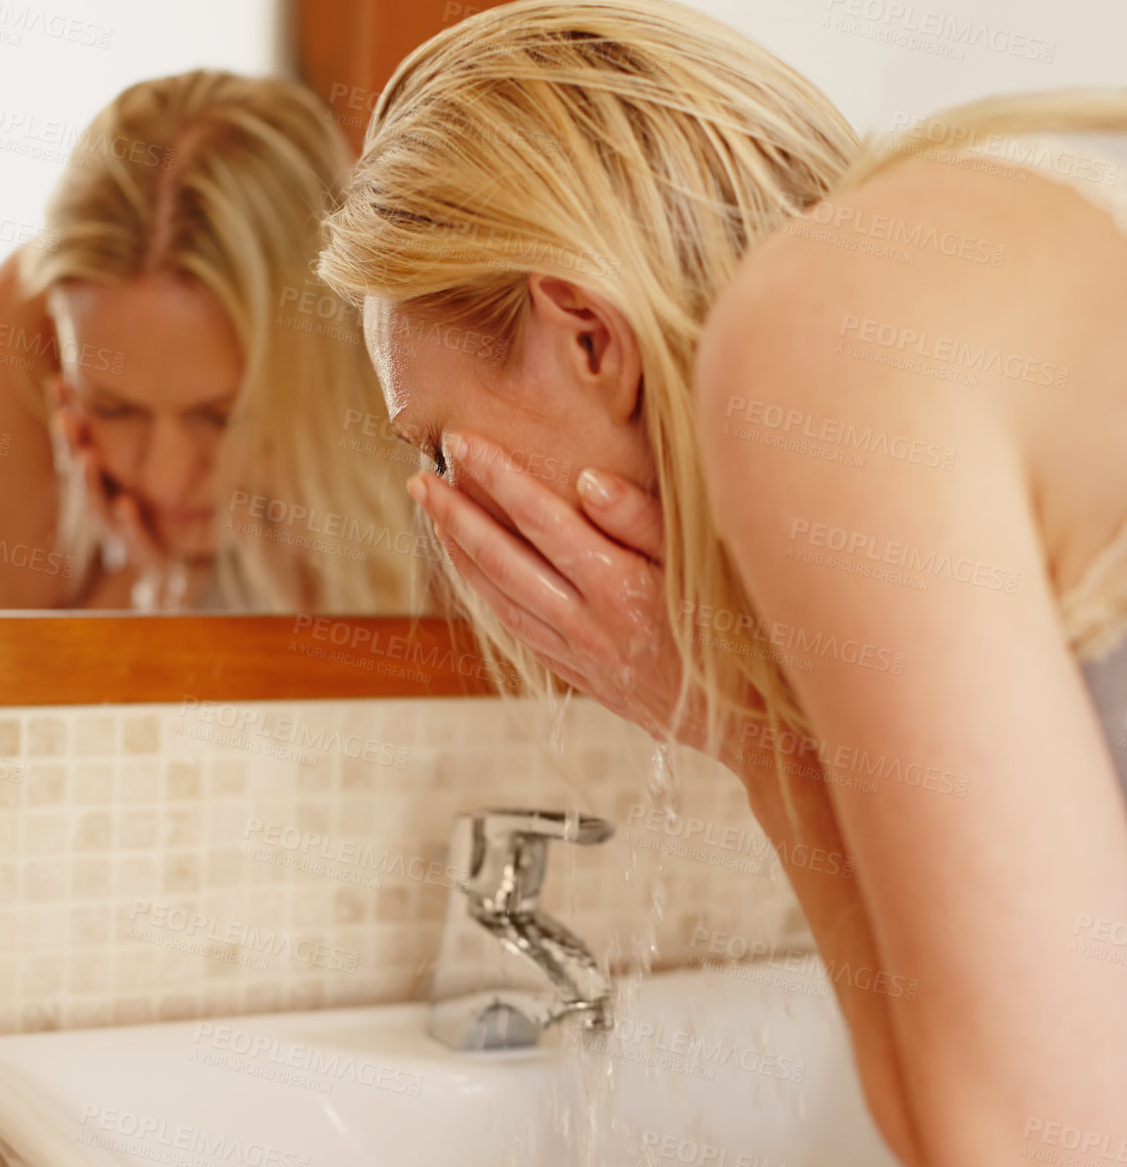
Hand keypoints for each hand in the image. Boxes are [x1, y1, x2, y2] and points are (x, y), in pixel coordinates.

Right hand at [45, 377, 198, 610]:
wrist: (197, 565)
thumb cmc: (178, 510)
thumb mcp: (176, 468)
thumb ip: (171, 433)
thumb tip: (169, 377)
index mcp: (110, 480)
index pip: (83, 443)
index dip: (68, 414)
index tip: (58, 383)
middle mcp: (111, 505)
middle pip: (82, 473)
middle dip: (72, 445)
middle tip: (65, 418)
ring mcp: (127, 533)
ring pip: (100, 508)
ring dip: (91, 483)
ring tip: (87, 457)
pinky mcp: (152, 558)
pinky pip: (139, 542)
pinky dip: (131, 526)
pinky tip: (126, 506)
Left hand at [408, 432, 717, 749]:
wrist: (748, 724)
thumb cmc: (738, 634)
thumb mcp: (705, 567)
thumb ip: (645, 522)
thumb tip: (586, 480)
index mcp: (618, 586)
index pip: (542, 518)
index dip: (497, 478)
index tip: (461, 443)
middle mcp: (588, 623)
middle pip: (504, 559)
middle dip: (457, 515)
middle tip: (419, 478)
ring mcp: (580, 654)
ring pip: (502, 599)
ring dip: (462, 556)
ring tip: (434, 517)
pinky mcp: (583, 677)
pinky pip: (519, 631)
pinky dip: (488, 597)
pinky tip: (475, 576)